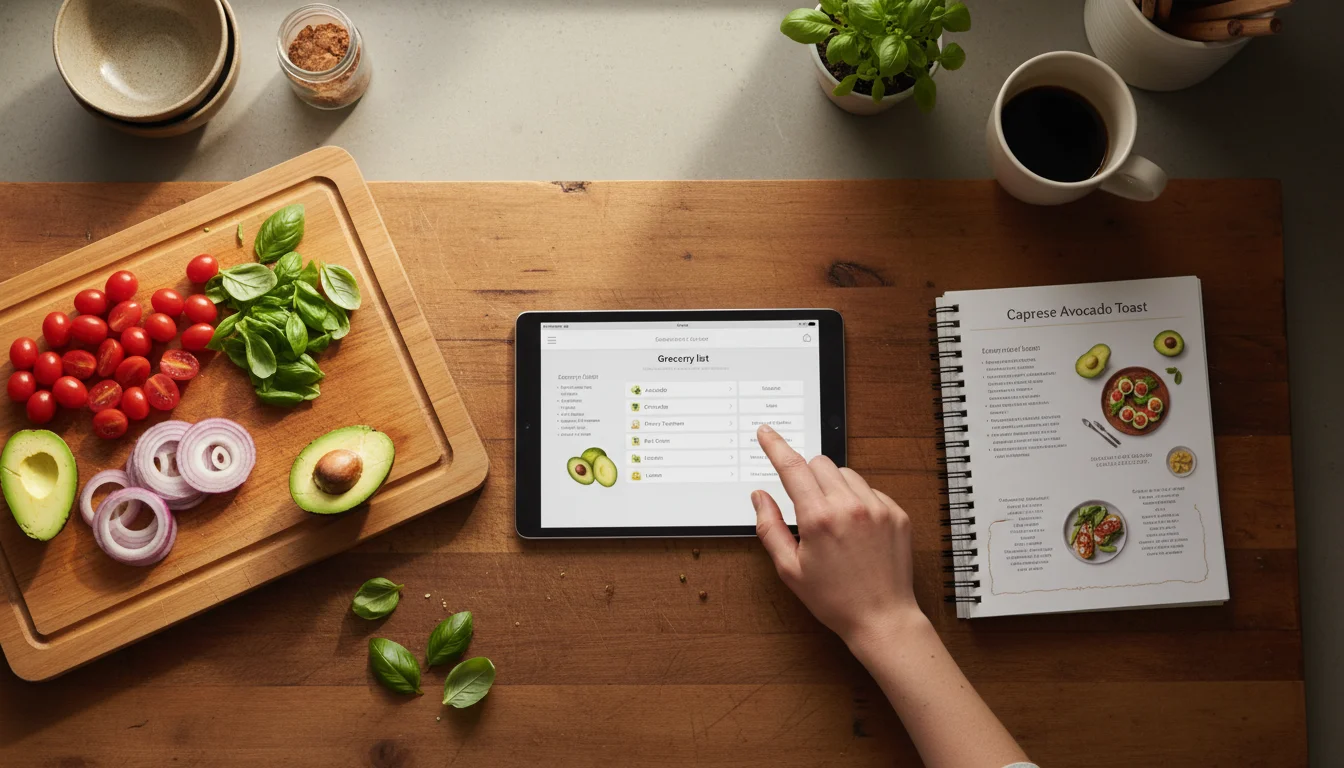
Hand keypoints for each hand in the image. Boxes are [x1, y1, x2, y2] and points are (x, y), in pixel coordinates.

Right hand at [752, 424, 922, 645]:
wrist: (882, 617)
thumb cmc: (835, 599)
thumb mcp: (789, 569)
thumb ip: (770, 527)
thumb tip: (760, 497)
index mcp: (819, 518)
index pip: (792, 467)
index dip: (775, 446)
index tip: (766, 433)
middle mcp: (850, 506)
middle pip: (820, 463)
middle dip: (807, 476)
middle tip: (807, 506)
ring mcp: (877, 508)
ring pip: (846, 473)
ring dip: (833, 487)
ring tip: (834, 522)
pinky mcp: (896, 514)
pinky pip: (870, 490)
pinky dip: (858, 500)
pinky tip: (856, 529)